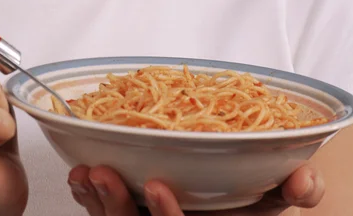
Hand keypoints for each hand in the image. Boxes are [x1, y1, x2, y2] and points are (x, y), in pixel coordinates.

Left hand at [68, 163, 324, 215]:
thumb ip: (295, 190)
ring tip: (86, 172)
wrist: (225, 204)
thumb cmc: (248, 202)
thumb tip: (303, 177)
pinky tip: (80, 174)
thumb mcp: (274, 199)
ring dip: (96, 201)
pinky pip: (102, 214)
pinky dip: (88, 197)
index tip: (156, 185)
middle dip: (116, 208)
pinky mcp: (130, 213)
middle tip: (102, 173)